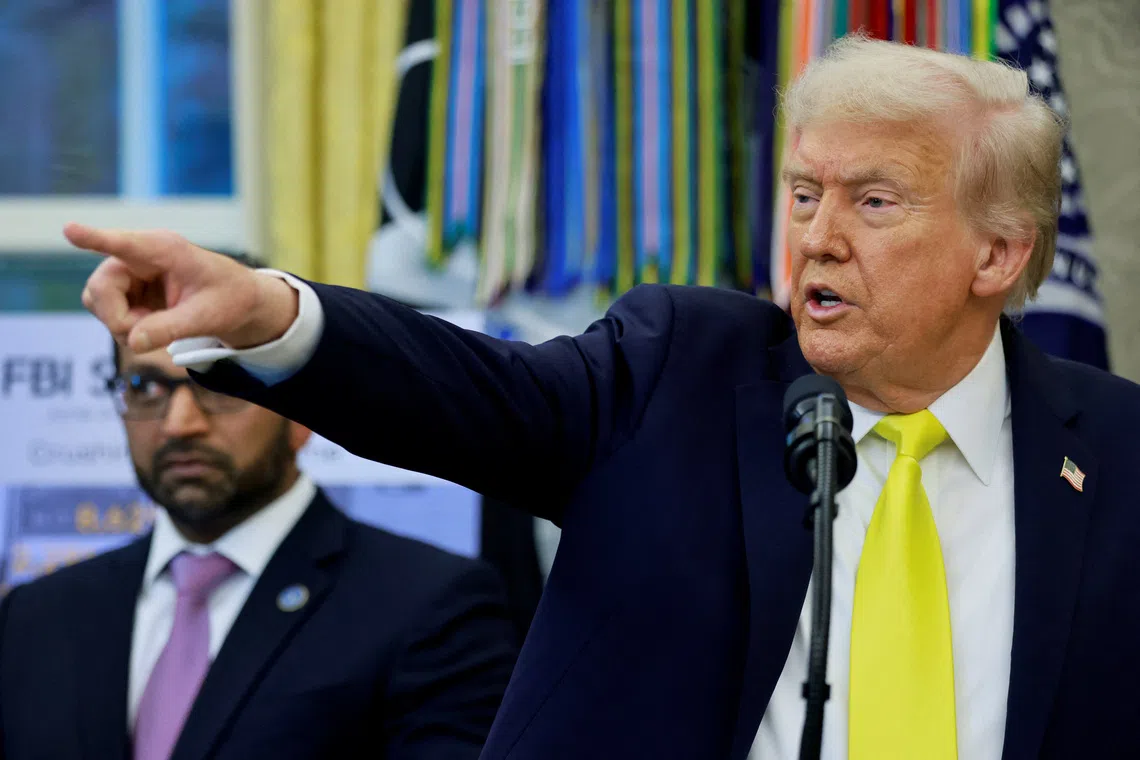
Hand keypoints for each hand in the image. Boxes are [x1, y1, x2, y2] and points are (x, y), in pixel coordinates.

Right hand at [66, 224, 298, 352]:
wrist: (240, 303)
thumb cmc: (230, 299)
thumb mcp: (208, 317)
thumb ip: (172, 327)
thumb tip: (133, 342)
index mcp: (165, 249)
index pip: (124, 244)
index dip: (95, 238)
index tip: (70, 230)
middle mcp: (140, 256)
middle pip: (100, 288)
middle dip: (117, 318)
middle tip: (148, 333)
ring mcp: (131, 274)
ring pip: (98, 302)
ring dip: (122, 324)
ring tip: (160, 327)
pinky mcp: (128, 291)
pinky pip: (108, 313)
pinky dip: (128, 328)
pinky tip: (155, 326)